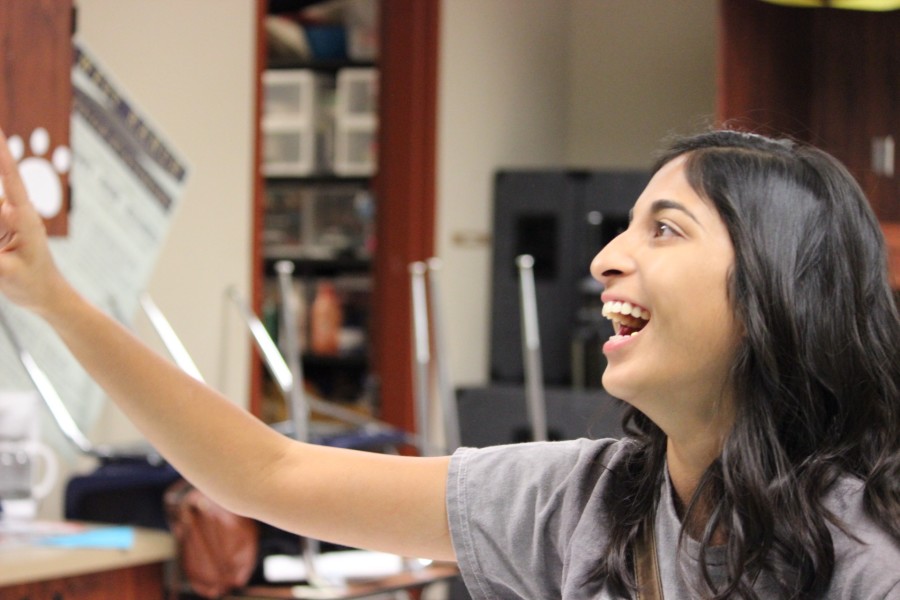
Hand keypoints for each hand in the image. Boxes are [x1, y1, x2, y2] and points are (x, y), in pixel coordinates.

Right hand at [0, 127, 67, 314]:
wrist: (46, 296)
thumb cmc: (33, 284)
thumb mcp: (5, 273)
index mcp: (23, 218)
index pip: (10, 179)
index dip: (2, 155)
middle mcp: (12, 213)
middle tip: (5, 238)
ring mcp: (2, 220)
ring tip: (6, 251)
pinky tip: (3, 250)